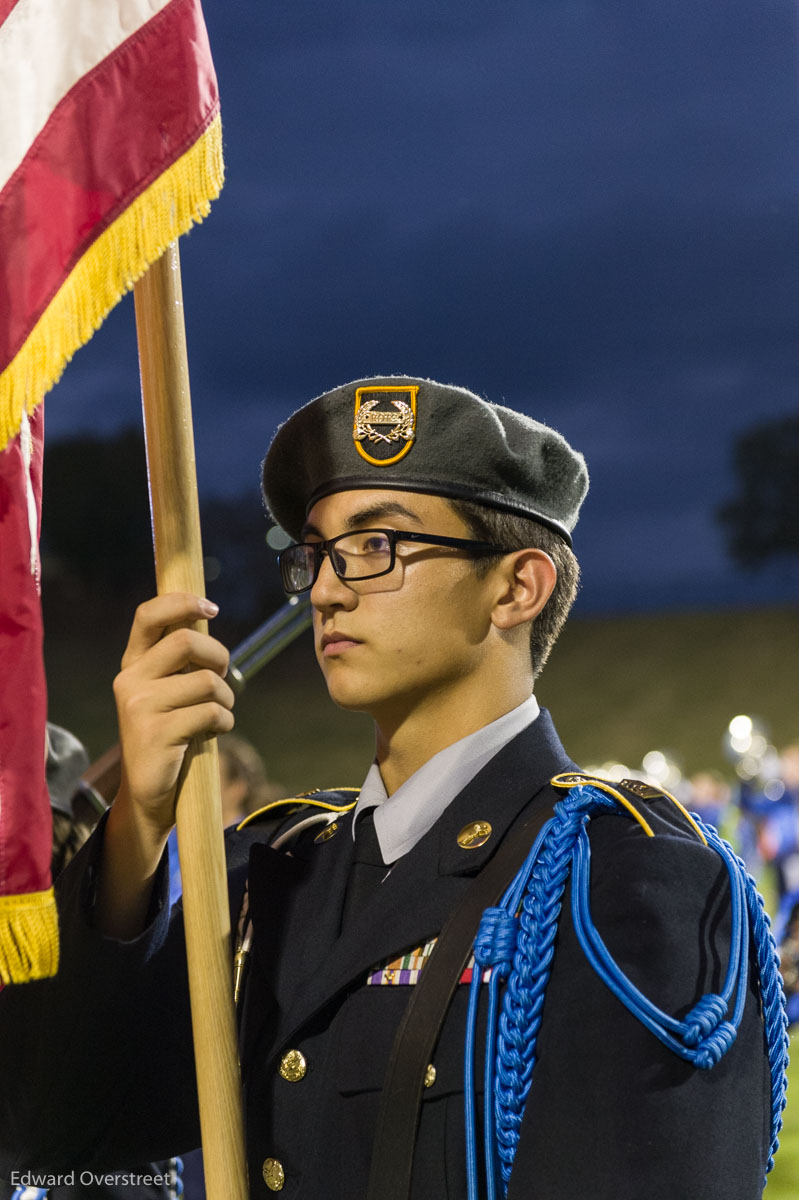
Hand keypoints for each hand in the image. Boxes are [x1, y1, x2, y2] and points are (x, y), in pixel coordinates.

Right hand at [112, 593, 234, 835]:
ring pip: (207, 681)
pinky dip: (224, 722)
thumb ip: (179, 659)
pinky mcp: (156, 734)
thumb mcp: (166, 691)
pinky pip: (211, 713)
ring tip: (217, 714)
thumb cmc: (168, 734)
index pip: (149, 615)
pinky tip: (213, 733)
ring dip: (226, 699)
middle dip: (220, 657)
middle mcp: (129, 680)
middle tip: (222, 677)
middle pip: (187, 641)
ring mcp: (140, 707)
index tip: (211, 608)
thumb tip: (205, 613)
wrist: (147, 794)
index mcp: (132, 664)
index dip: (182, 603)